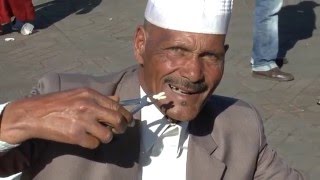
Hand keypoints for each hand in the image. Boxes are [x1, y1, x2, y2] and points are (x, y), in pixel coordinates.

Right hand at [0, 88, 132, 148]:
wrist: (35, 114)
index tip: (128, 121)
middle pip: (117, 120)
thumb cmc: (58, 103)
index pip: (117, 106)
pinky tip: (84, 138)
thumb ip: (100, 97)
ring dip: (106, 137)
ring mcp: (83, 121)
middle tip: (119, 130)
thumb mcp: (79, 94)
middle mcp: (89, 106)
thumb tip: (118, 99)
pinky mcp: (76, 136)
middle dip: (121, 128)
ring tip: (98, 134)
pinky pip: (94, 144)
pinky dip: (92, 143)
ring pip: (108, 135)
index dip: (126, 115)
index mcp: (91, 95)